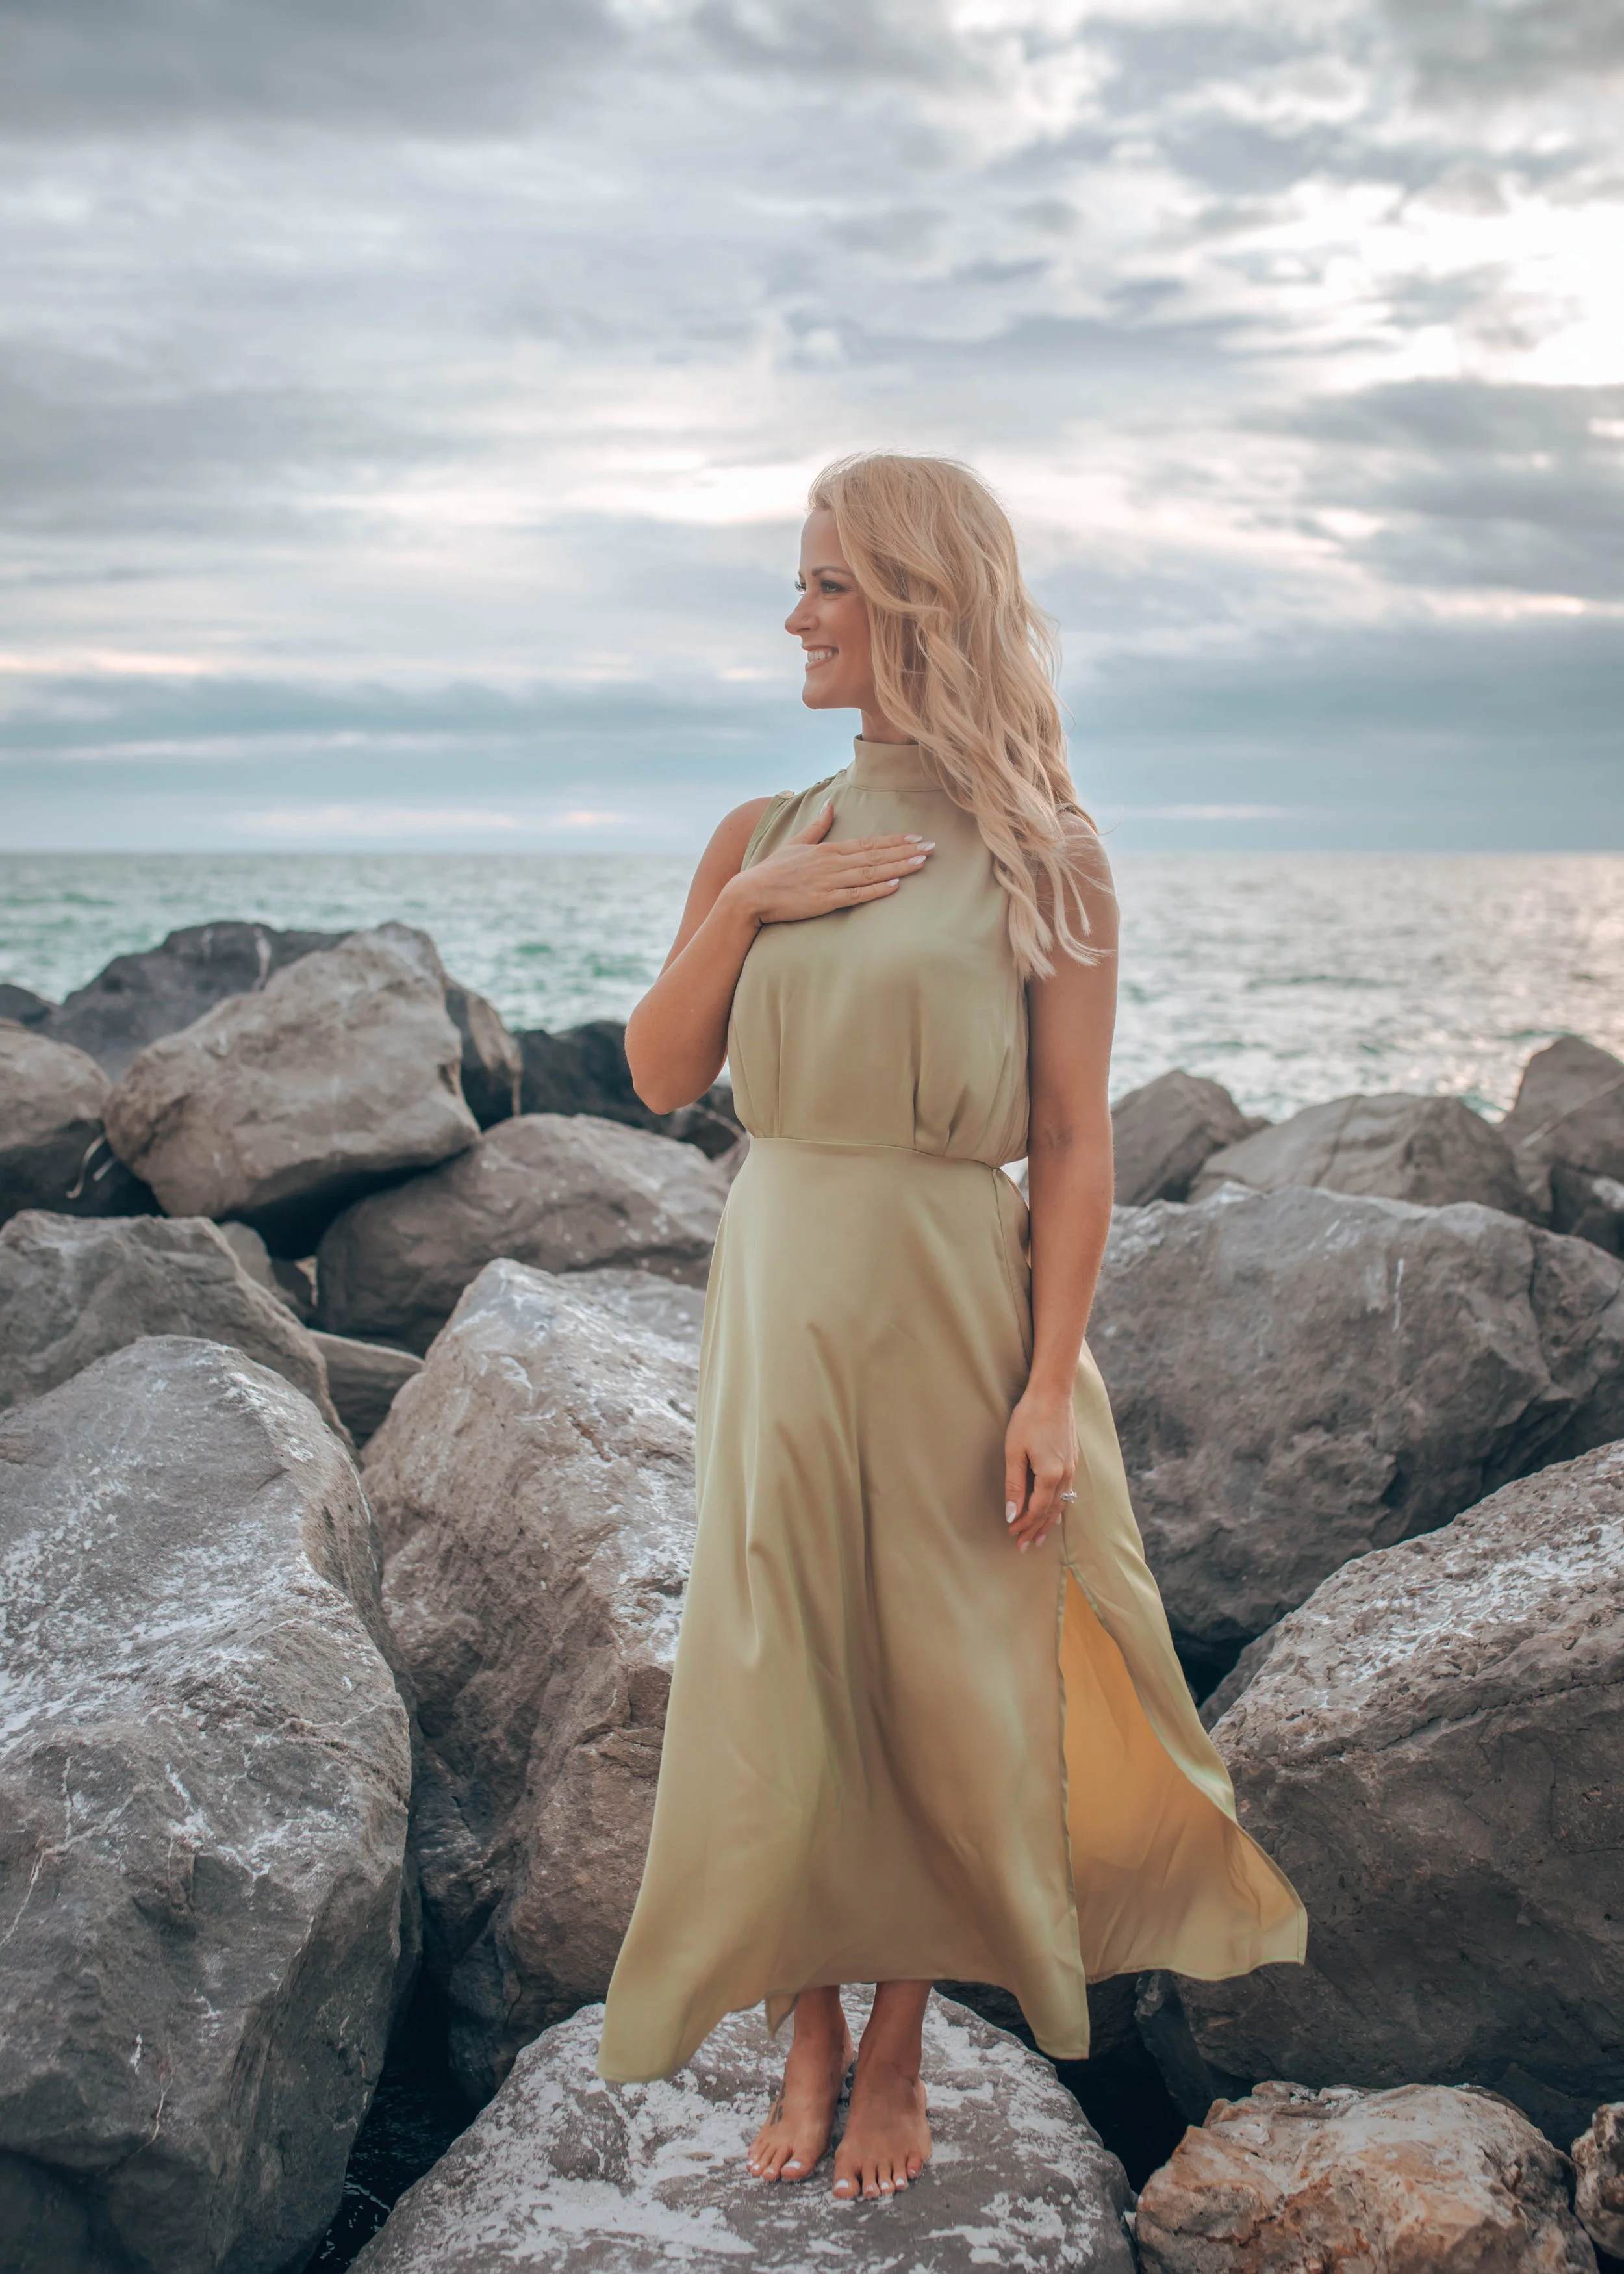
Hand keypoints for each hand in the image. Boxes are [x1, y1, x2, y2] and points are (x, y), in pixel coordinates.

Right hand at [726, 799, 932, 926]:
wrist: (750, 894)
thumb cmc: (772, 871)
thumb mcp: (795, 843)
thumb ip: (816, 826)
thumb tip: (830, 804)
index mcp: (827, 850)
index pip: (868, 843)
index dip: (894, 841)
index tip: (917, 837)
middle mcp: (832, 863)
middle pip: (875, 856)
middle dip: (905, 851)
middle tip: (932, 847)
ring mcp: (828, 882)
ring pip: (871, 873)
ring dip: (898, 867)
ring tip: (922, 862)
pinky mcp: (823, 901)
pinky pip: (855, 895)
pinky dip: (876, 890)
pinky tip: (895, 885)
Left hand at [1004, 1385, 1077, 1552]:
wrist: (1053, 1393)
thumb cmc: (1029, 1419)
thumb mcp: (1014, 1452)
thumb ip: (1014, 1486)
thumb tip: (1012, 1515)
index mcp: (1051, 1476)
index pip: (1036, 1510)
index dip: (1024, 1525)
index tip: (1012, 1536)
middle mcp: (1066, 1475)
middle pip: (1051, 1511)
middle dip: (1037, 1530)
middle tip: (1025, 1547)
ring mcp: (1072, 1467)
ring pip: (1062, 1503)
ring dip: (1049, 1521)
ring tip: (1041, 1537)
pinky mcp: (1073, 1459)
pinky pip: (1067, 1491)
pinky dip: (1058, 1506)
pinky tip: (1055, 1509)